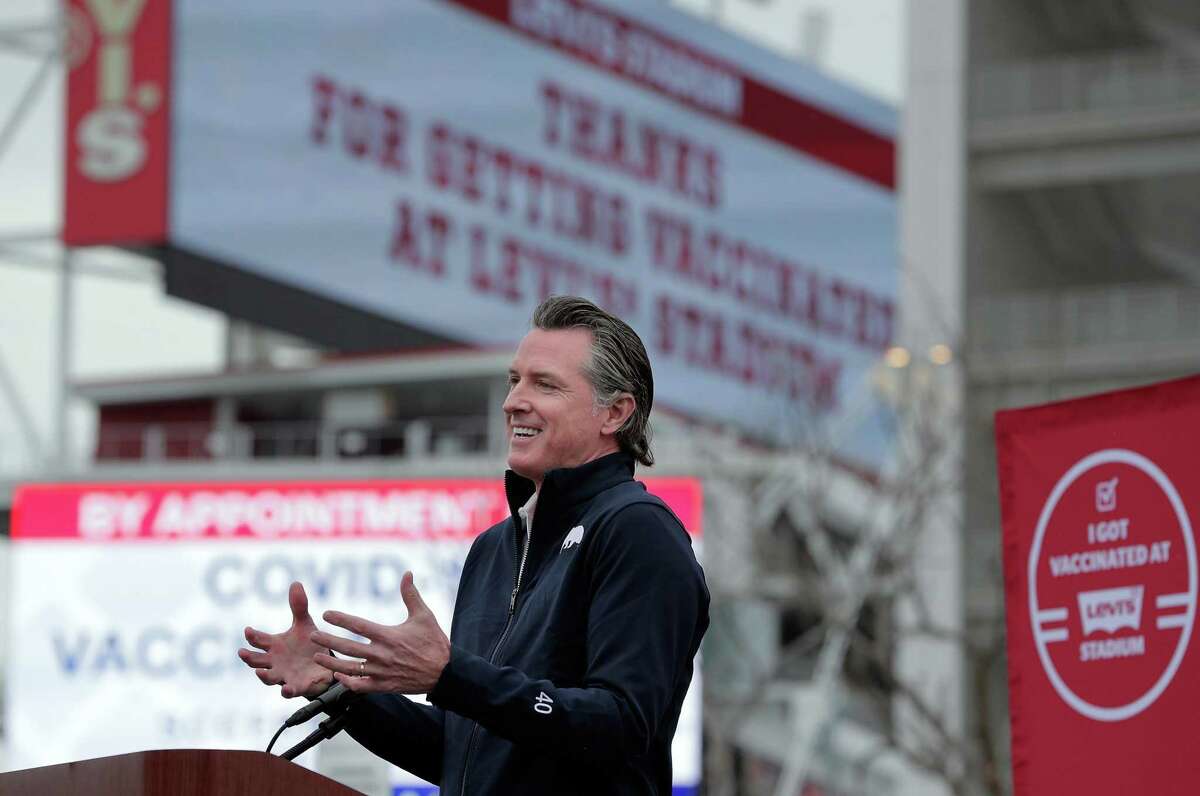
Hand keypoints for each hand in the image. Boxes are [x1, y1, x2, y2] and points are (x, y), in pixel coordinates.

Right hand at [237, 581, 332, 698]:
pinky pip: (290, 692)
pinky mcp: (297, 687)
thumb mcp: (304, 625)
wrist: (324, 665)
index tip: (248, 630)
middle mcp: (275, 662)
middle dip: (249, 658)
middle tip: (242, 653)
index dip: (252, 635)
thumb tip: (295, 582)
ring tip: (259, 672)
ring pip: (268, 678)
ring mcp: (284, 676)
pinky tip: (287, 689)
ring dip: (263, 676)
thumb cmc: (308, 645)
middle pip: (257, 661)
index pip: (259, 640)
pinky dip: (287, 691)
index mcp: (274, 646)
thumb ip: (299, 607)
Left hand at [311, 571, 449, 694]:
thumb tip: (407, 573)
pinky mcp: (384, 686)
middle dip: (328, 640)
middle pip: (348, 647)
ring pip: (350, 668)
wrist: (445, 673)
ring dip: (331, 663)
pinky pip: (361, 686)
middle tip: (312, 635)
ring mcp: (381, 672)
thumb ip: (411, 594)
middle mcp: (382, 654)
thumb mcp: (424, 615)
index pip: (358, 625)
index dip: (341, 619)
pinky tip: (338, 677)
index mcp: (389, 636)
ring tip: (317, 657)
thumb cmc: (434, 642)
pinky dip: (347, 682)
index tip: (327, 613)